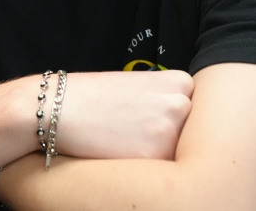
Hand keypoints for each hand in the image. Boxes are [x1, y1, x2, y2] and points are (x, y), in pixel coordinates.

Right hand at [55, 69, 192, 160]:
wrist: (57, 106)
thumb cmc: (95, 97)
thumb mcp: (140, 87)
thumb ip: (168, 102)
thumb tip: (190, 128)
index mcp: (180, 83)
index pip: (198, 117)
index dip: (175, 124)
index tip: (153, 121)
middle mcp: (182, 104)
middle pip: (193, 137)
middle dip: (172, 140)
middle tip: (138, 133)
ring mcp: (171, 128)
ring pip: (180, 154)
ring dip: (162, 155)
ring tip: (129, 141)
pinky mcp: (155, 154)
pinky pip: (164, 172)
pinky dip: (148, 168)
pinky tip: (124, 153)